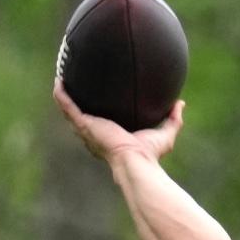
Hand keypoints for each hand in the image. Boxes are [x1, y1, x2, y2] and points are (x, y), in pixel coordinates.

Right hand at [53, 79, 183, 164]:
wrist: (136, 161)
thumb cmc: (149, 154)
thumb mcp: (165, 134)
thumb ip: (173, 119)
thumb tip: (180, 103)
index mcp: (111, 137)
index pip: (101, 123)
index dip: (97, 112)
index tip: (97, 97)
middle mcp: (96, 134)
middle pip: (82, 117)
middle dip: (76, 101)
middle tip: (74, 83)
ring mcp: (88, 130)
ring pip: (70, 111)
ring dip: (64, 95)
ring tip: (61, 78)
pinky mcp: (84, 125)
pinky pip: (68, 107)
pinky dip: (62, 95)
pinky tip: (58, 81)